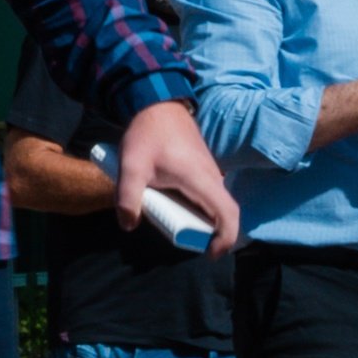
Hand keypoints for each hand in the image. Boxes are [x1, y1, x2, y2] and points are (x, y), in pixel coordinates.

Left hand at [113, 100, 242, 249]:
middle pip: (223, 213)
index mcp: (202, 180)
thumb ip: (128, 198)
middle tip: (184, 241)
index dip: (226, 238)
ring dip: (202, 220)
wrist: (157, 103)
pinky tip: (173, 206)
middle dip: (210, 234)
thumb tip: (128, 225)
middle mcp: (212, 177)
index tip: (210, 253)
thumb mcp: (131, 167)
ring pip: (215, 204)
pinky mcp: (202, 168)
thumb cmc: (147, 134)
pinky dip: (197, 207)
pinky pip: (207, 194)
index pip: (228, 214)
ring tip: (174, 224)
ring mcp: (210, 172)